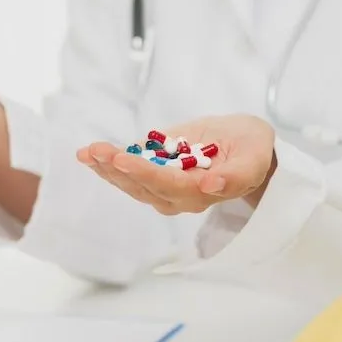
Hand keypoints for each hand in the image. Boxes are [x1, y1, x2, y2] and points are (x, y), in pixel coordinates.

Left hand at [76, 114, 275, 215]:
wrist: (245, 145)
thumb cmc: (252, 150)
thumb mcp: (254, 158)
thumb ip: (237, 176)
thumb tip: (210, 186)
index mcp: (201, 193)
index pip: (168, 185)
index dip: (144, 173)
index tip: (123, 159)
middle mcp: (177, 196)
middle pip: (142, 186)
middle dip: (116, 168)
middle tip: (95, 151)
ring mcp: (162, 186)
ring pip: (130, 182)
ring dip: (106, 167)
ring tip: (87, 152)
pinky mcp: (153, 173)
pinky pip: (128, 171)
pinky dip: (108, 162)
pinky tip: (89, 154)